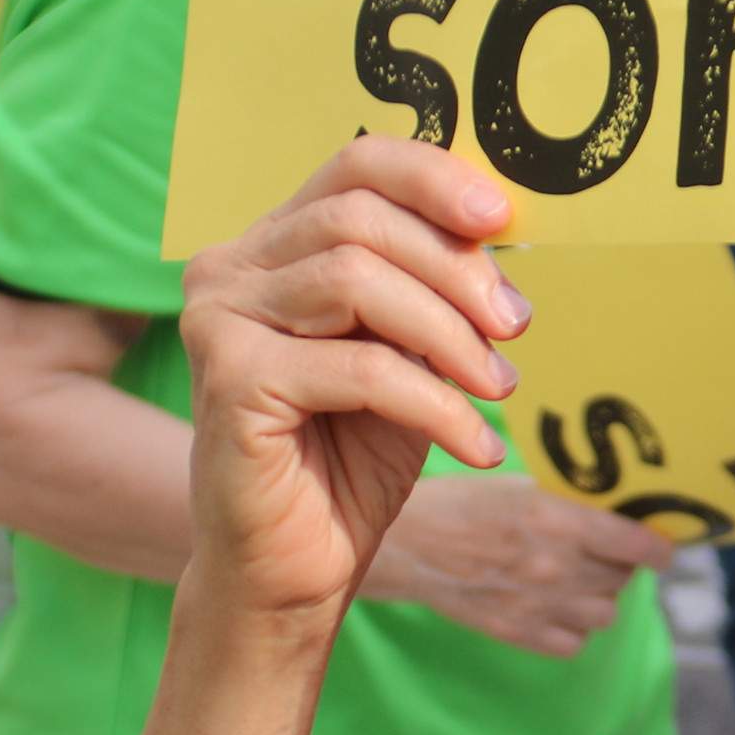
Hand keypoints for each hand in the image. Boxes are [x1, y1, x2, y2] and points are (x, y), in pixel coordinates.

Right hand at [174, 139, 532, 627]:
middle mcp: (231, 268)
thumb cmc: (351, 456)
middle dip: (456, 268)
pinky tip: (476, 444)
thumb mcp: (408, 352)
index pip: (354, 166)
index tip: (503, 217)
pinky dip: (435, 405)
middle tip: (515, 327)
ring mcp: (218, 319)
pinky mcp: (230, 379)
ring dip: (450, 335)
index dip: (433, 177)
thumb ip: (432, 285)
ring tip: (498, 388)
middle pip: (361, 218)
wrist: (294, 567)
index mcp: (274, 245)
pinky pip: (360, 368)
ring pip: (357, 281)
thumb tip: (499, 228)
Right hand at [363, 476, 677, 659]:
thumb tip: (609, 513)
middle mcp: (554, 567)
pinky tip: (557, 607)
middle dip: (621, 567)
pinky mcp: (517, 632)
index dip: (657, 549)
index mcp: (555, 520)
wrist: (404, 545)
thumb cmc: (459, 504)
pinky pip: (573, 642)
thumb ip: (565, 504)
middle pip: (621, 579)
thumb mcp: (517, 485)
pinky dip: (573, 628)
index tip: (663, 550)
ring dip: (601, 597)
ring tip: (581, 581)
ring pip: (605, 614)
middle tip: (607, 555)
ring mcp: (536, 605)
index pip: (633, 545)